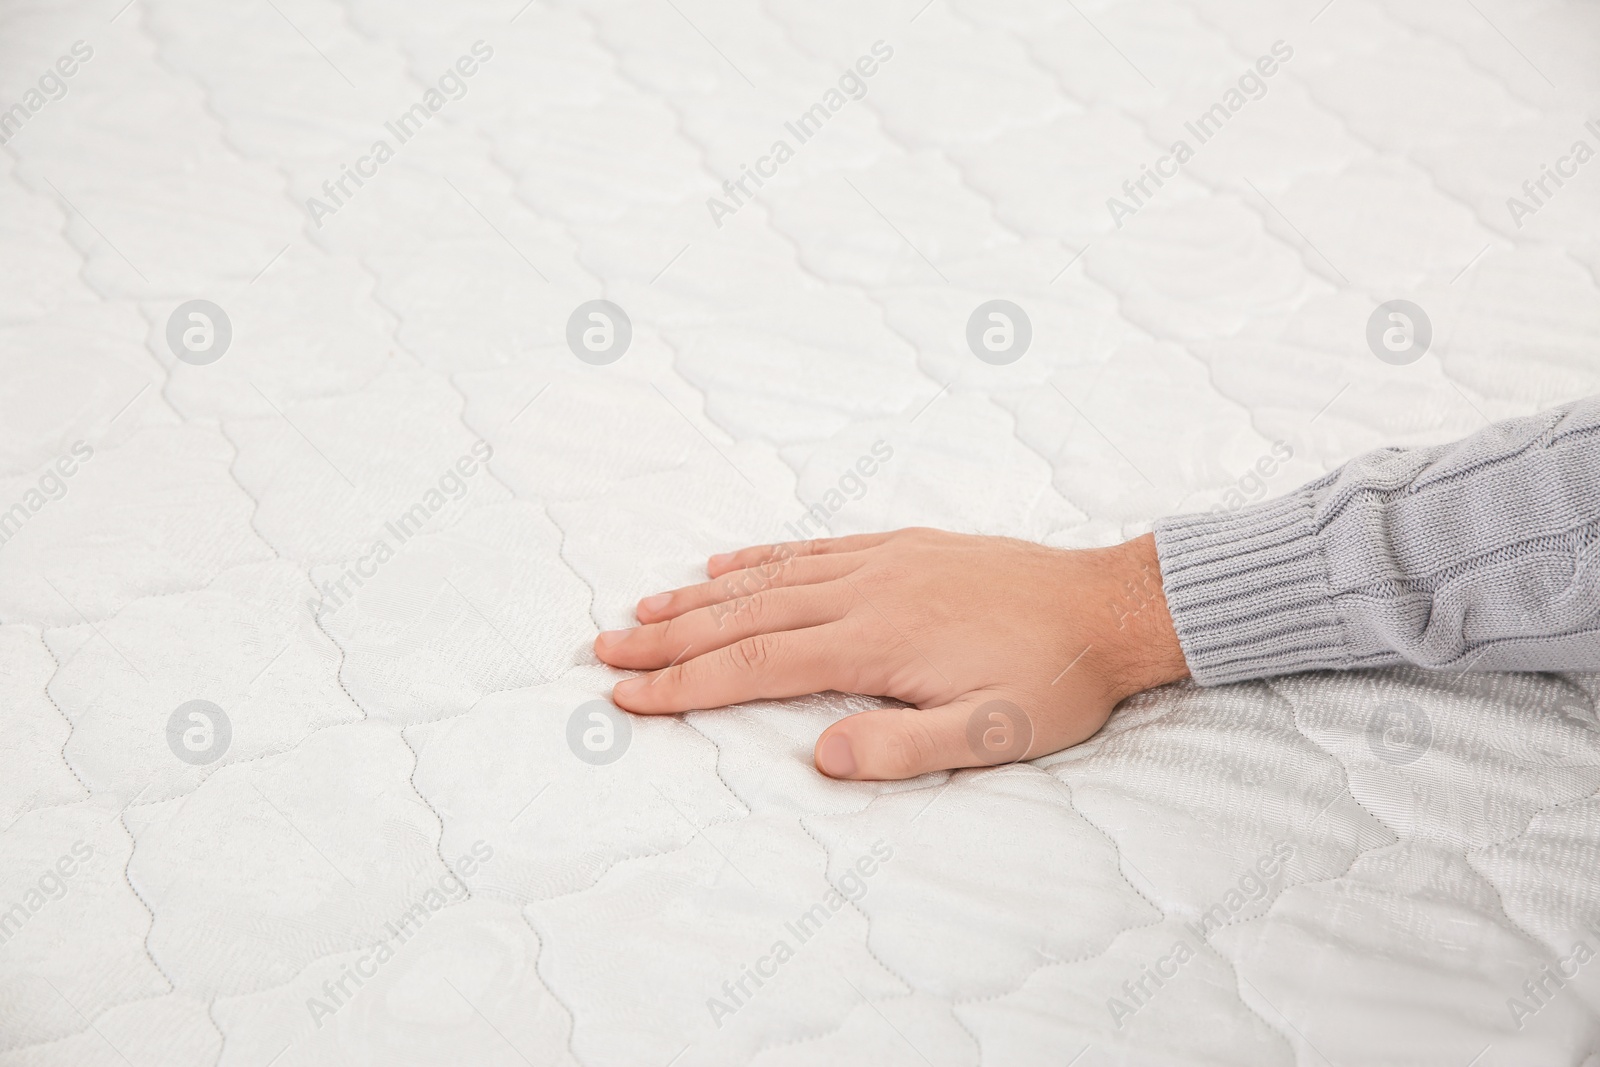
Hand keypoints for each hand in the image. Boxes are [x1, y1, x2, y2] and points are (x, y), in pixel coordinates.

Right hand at [593, 528, 1189, 779]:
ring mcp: (879, 561)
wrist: (1108, 606)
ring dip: (698, 596)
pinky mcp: (899, 546)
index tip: (628, 696)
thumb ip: (903, 747)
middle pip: (743, 616)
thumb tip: (819, 756)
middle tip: (604, 652)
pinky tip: (723, 562)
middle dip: (669, 639)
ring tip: (641, 609)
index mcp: (875, 641)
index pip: (756, 666)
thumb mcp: (992, 735)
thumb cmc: (1053, 680)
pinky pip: (811, 547)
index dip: (685, 685)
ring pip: (767, 578)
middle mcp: (863, 591)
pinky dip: (759, 557)